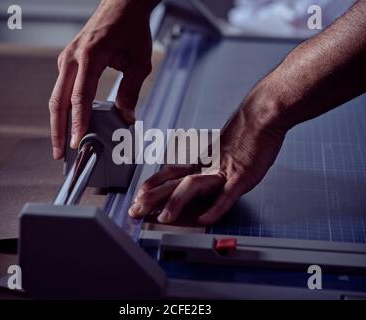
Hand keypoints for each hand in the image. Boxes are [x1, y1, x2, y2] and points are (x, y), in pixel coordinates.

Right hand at [49, 0, 155, 158]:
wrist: (121, 6)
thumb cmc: (130, 28)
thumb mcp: (140, 61)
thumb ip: (131, 90)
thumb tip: (126, 116)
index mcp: (90, 56)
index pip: (80, 97)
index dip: (78, 123)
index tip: (76, 142)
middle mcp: (72, 58)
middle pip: (57, 101)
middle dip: (57, 130)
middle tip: (60, 153)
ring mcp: (66, 59)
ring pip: (56, 97)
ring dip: (57, 122)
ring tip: (62, 144)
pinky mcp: (67, 62)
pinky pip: (61, 90)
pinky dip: (62, 109)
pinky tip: (68, 123)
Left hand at [128, 85, 286, 224]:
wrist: (261, 117)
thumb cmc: (244, 135)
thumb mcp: (218, 152)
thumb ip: (206, 166)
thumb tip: (194, 178)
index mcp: (200, 163)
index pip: (169, 175)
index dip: (152, 186)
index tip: (137, 196)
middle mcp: (206, 167)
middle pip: (173, 183)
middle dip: (152, 198)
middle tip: (135, 211)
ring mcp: (222, 172)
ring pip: (193, 186)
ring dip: (176, 203)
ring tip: (164, 218)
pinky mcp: (241, 177)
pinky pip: (226, 194)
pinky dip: (214, 208)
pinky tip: (204, 220)